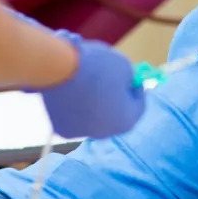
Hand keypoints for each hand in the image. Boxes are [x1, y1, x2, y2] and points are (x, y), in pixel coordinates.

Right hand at [4, 8, 145, 138]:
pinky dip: (75, 105)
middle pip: (115, 115)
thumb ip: (128, 77)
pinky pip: (74, 116)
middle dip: (115, 99)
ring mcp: (81, 133)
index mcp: (125, 121)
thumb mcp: (123, 65)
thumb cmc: (97, 66)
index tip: (134, 79)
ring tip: (88, 82)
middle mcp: (104, 133)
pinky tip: (72, 90)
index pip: (138, 107)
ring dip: (94, 102)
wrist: (58, 69)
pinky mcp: (61, 129)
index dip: (137, 91)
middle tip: (113, 81)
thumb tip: (124, 80)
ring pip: (93, 117)